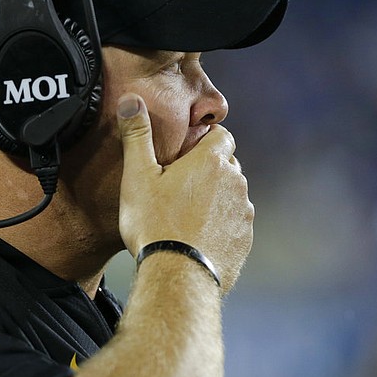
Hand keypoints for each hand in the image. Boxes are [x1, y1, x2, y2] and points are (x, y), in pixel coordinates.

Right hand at [116, 92, 253, 292]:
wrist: (176, 277)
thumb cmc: (154, 224)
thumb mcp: (138, 176)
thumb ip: (137, 135)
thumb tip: (131, 100)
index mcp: (211, 161)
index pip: (222, 136)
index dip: (206, 141)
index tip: (187, 154)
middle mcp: (235, 183)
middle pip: (227, 165)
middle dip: (210, 170)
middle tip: (181, 186)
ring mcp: (244, 213)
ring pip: (233, 195)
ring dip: (217, 199)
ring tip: (187, 215)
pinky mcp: (245, 240)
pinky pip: (235, 224)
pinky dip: (221, 225)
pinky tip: (198, 237)